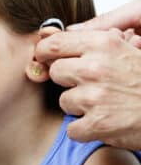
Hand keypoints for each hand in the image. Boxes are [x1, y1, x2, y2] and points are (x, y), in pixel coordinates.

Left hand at [35, 0, 140, 149]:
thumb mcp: (122, 48)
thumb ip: (90, 41)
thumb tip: (53, 34)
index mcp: (102, 44)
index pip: (54, 43)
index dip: (43, 51)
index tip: (43, 57)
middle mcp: (96, 67)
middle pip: (55, 72)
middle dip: (65, 79)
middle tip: (82, 84)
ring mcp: (96, 96)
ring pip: (64, 101)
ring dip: (77, 105)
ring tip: (99, 104)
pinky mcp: (99, 123)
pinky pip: (72, 128)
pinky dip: (83, 129)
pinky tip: (100, 123)